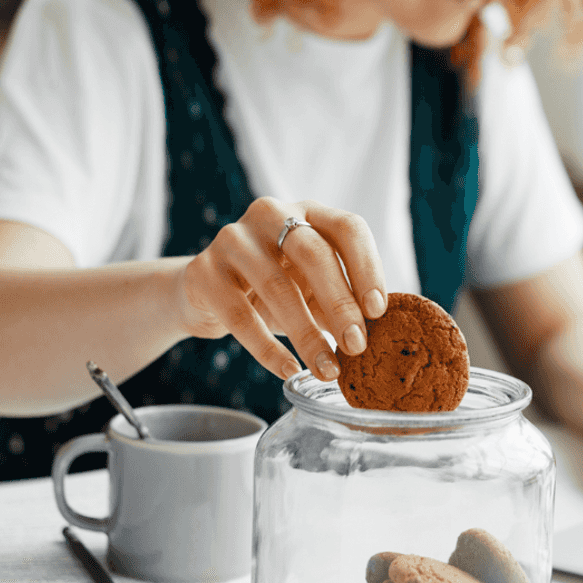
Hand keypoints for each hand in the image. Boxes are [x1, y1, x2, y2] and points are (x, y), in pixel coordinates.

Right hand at [175, 196, 386, 380]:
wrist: (205, 294)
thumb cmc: (274, 288)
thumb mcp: (313, 290)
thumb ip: (341, 303)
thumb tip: (373, 336)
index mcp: (308, 212)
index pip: (348, 229)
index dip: (368, 268)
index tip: (378, 311)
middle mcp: (271, 215)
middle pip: (314, 253)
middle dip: (340, 303)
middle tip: (356, 346)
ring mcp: (233, 239)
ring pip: (277, 287)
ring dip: (307, 335)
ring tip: (327, 369)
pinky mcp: (203, 272)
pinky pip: (240, 315)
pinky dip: (267, 348)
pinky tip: (289, 370)